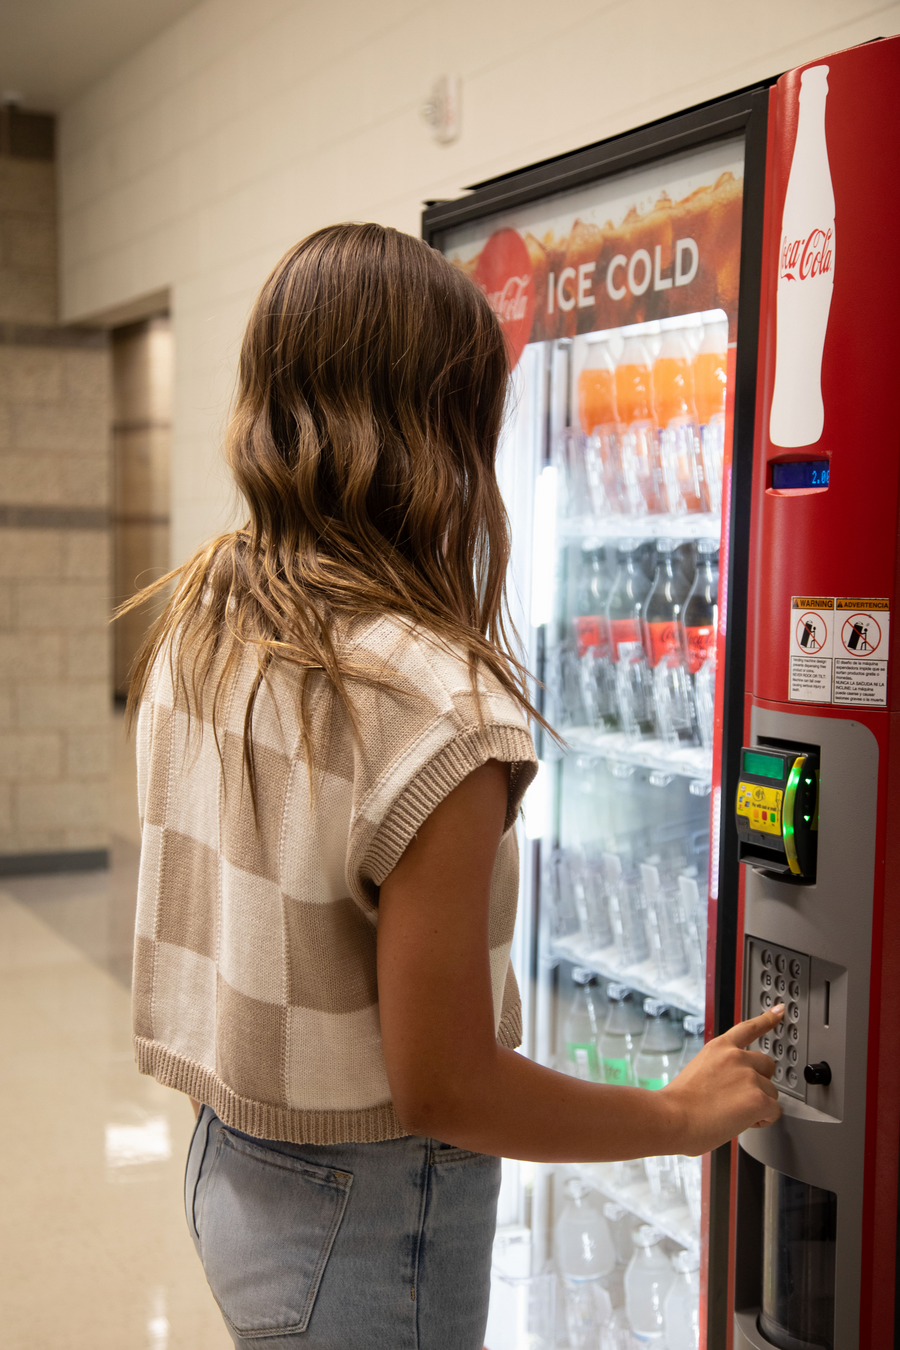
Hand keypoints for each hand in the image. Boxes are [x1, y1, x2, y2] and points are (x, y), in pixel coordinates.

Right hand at [662, 1006, 783, 1155]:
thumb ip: (721, 1070)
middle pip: (767, 1065)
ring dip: (758, 1104)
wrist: (673, 1119)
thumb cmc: (679, 1104)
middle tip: (739, 1097)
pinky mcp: (758, 1099)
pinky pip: (773, 1112)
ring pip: (771, 1092)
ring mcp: (749, 1076)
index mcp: (719, 1048)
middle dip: (760, 1081)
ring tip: (731, 1113)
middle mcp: (736, 1057)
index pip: (748, 1028)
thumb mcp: (699, 1071)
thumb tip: (734, 1087)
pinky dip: (762, 1121)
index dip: (767, 1019)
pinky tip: (741, 1122)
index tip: (779, 1010)